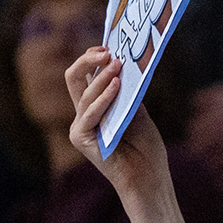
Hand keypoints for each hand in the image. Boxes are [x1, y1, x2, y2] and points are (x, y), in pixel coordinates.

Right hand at [67, 48, 172, 196]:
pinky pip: (90, 113)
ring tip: (117, 63)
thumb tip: (124, 64)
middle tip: (108, 50)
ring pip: (83, 93)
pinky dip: (103, 98)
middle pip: (73, 78)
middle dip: (88, 60)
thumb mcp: (139, 112)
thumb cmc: (146, 149)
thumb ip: (128, 92)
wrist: (149, 178)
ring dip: (102, 76)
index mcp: (95, 107)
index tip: (110, 44)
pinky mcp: (82, 139)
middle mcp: (83, 115)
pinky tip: (116, 85)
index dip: (93, 58)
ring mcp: (80, 127)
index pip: (85, 75)